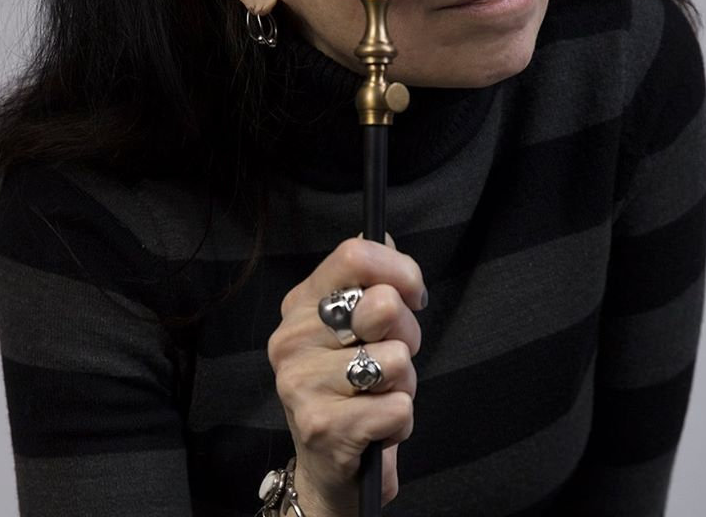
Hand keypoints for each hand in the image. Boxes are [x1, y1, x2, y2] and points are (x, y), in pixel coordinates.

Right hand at [267, 235, 426, 515]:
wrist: (327, 468)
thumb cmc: (350, 386)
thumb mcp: (356, 326)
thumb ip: (369, 281)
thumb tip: (381, 235)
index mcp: (301, 303)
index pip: (354, 255)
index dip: (400, 270)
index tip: (414, 294)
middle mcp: (291, 337)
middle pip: (383, 304)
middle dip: (408, 333)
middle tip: (391, 357)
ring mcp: (300, 382)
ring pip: (396, 361)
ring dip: (404, 384)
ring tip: (379, 395)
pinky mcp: (321, 426)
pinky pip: (397, 408)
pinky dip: (401, 420)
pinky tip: (377, 425)